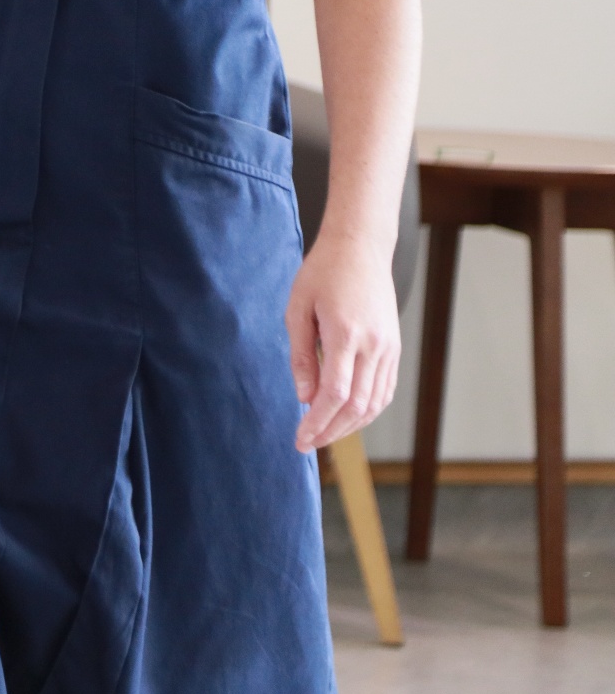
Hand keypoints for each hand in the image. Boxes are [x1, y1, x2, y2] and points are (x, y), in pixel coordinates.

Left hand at [286, 231, 401, 452]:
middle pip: (357, 405)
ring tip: (324, 435)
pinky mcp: (394, 347)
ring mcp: (389, 348)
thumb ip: (301, 355)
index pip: (335, 394)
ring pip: (374, 402)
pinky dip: (368, 409)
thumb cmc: (322, 273)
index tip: (301, 438)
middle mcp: (374, 346)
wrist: (360, 249)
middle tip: (308, 444)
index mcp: (346, 335)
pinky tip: (349, 417)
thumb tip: (303, 397)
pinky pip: (384, 389)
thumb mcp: (298, 308)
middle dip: (332, 431)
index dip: (318, 422)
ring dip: (350, 425)